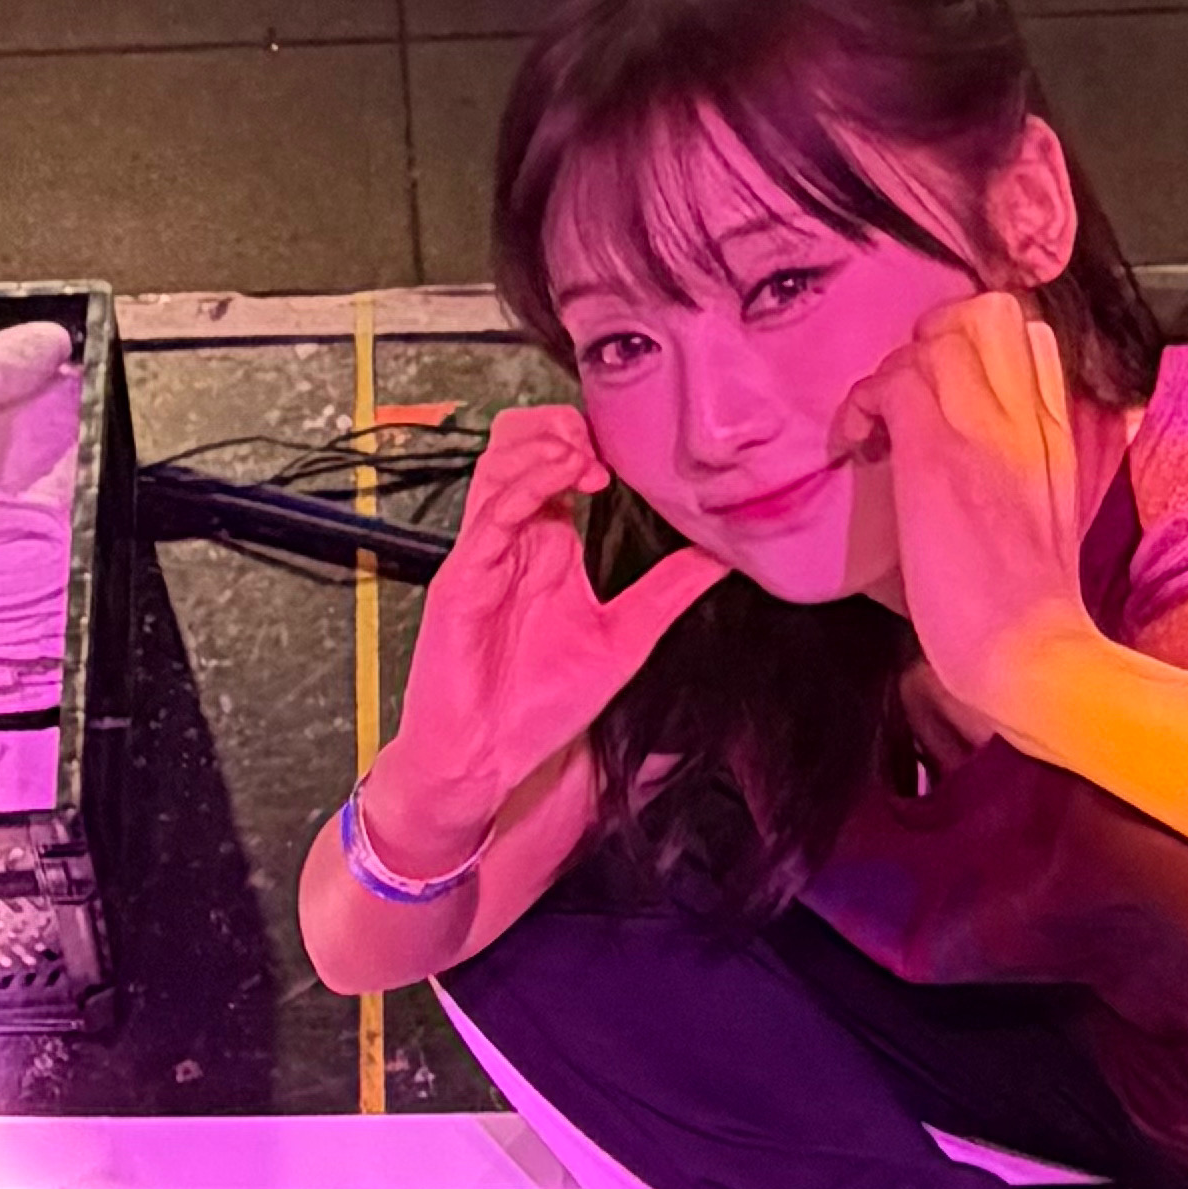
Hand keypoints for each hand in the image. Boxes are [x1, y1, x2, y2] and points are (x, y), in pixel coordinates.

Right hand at [363, 403, 728, 865]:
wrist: (487, 760)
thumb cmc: (539, 706)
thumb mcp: (625, 639)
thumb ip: (669, 592)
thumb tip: (726, 558)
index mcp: (549, 548)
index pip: (560, 467)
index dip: (591, 442)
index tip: (635, 448)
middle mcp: (515, 542)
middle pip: (521, 449)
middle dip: (560, 427)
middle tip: (604, 439)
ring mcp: (485, 555)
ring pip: (500, 467)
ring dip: (542, 445)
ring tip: (585, 451)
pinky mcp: (461, 577)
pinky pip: (488, 516)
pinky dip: (523, 486)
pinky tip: (560, 478)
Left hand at [838, 294, 1102, 743]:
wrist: (1034, 650)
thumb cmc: (1030, 604)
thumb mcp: (1049, 511)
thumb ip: (1026, 463)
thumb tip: (980, 453)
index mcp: (1059, 427)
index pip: (1026, 332)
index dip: (971, 346)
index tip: (942, 394)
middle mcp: (1028, 412)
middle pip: (983, 310)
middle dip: (928, 342)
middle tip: (904, 404)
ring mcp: (984, 426)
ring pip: (934, 334)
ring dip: (891, 374)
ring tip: (880, 433)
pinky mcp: (940, 452)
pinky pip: (892, 379)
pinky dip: (863, 404)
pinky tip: (859, 452)